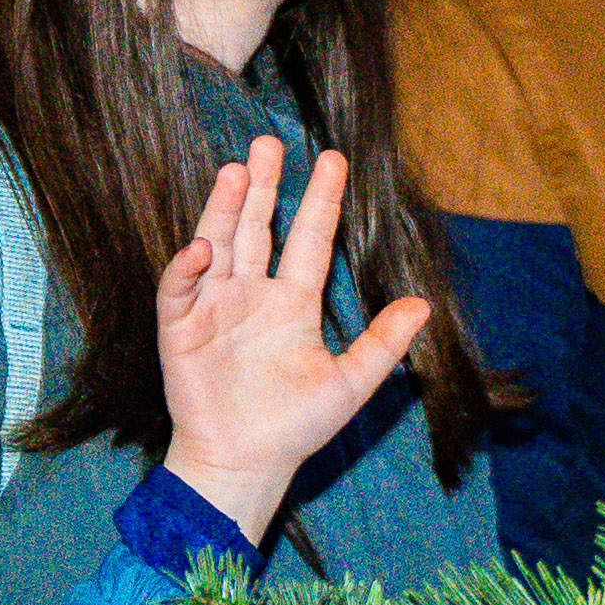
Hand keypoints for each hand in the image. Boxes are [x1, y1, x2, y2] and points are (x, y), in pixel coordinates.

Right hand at [156, 137, 430, 542]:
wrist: (245, 461)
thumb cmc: (297, 426)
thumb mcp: (351, 383)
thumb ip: (383, 343)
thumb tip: (424, 303)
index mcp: (293, 304)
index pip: (308, 240)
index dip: (319, 201)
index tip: (332, 159)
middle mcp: (253, 296)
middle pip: (256, 228)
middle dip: (261, 186)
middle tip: (267, 142)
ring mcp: (214, 308)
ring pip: (219, 244)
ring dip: (223, 209)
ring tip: (233, 170)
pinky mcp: (180, 327)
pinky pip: (181, 288)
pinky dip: (188, 266)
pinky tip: (203, 246)